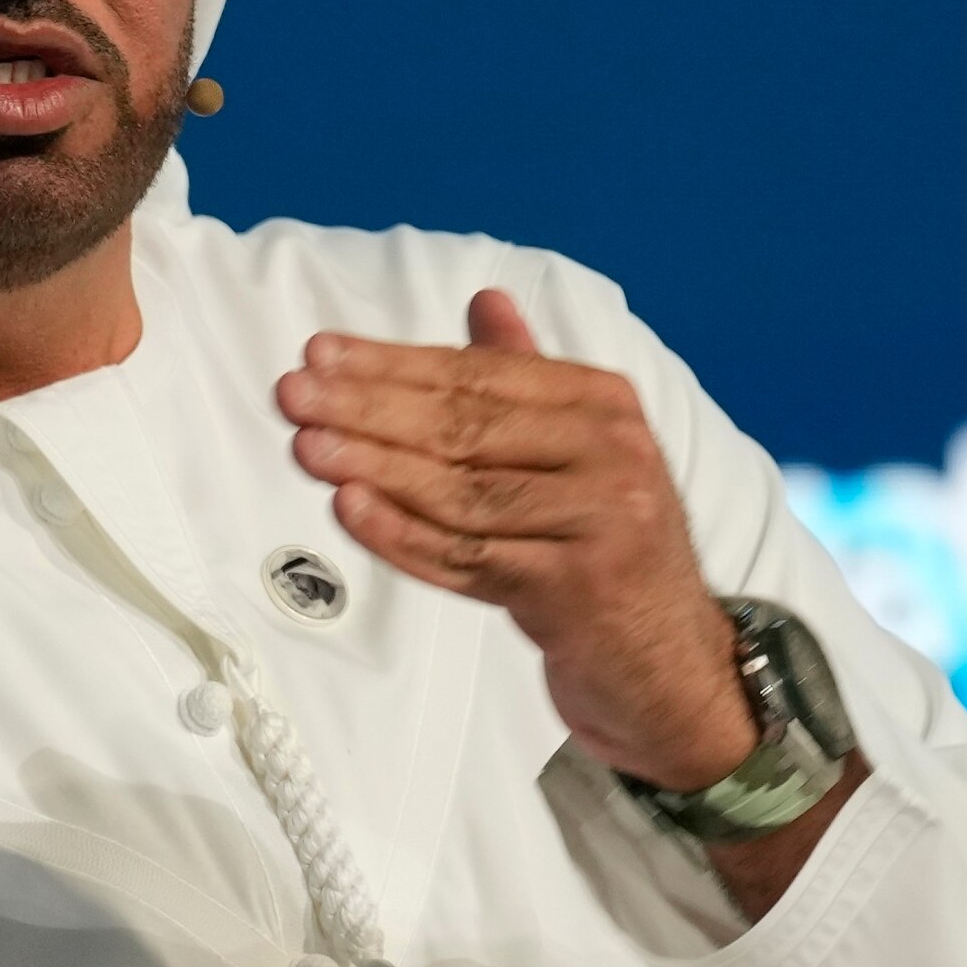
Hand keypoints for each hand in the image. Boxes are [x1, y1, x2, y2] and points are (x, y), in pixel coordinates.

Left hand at [277, 291, 758, 790]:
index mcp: (604, 405)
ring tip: (308, 447)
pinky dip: (404, 536)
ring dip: (375, 467)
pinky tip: (351, 509)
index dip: (395, 364)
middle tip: (294, 394)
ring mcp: (600, 522)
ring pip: (463, 492)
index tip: (321, 354)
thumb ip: (529, 378)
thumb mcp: (581, 453)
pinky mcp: (578, 590)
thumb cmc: (609, 549)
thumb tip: (484, 302)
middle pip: (467, 427)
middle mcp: (611, 453)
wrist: (672, 665)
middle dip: (370, 408)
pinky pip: (470, 558)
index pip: (482, 375)